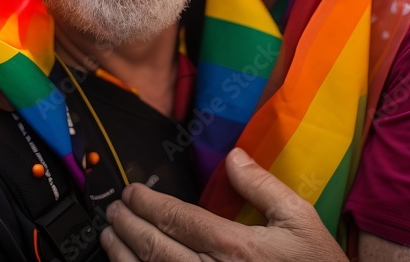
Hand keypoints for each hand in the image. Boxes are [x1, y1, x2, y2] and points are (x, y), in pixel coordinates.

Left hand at [101, 148, 346, 260]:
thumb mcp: (300, 220)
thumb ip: (263, 187)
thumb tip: (234, 157)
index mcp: (236, 246)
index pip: (177, 218)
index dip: (148, 202)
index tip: (133, 192)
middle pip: (155, 246)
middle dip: (128, 224)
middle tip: (114, 210)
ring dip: (123, 254)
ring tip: (110, 237)